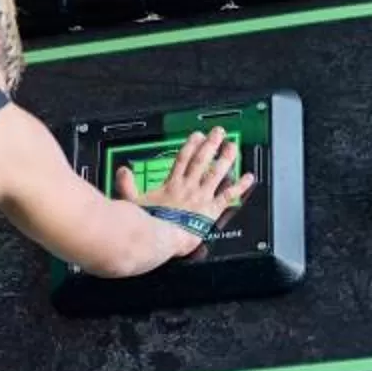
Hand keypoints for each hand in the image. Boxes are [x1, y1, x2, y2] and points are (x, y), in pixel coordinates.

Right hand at [116, 126, 256, 242]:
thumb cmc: (146, 224)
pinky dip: (240, 186)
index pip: (183, 159)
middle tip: (219, 133)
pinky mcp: (210, 210)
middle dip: (211, 144)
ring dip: (226, 158)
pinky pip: (228, 195)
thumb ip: (127, 185)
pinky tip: (249, 178)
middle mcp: (188, 187)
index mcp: (171, 185)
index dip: (191, 146)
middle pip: (202, 160)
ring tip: (234, 147)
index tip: (197, 136)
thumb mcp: (131, 202)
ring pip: (217, 172)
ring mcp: (201, 197)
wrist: (158, 237)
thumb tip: (122, 171)